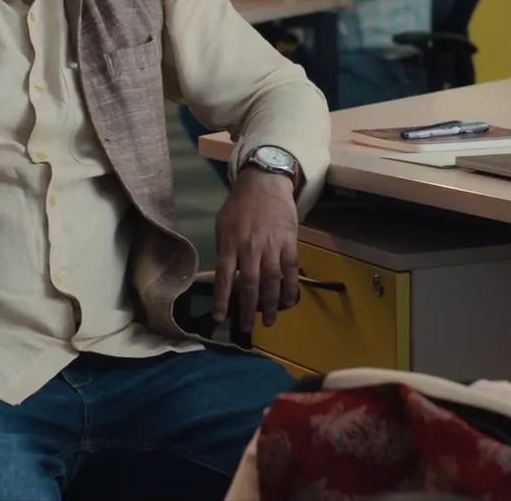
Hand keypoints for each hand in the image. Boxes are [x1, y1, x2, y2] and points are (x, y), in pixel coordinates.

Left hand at [214, 167, 301, 330]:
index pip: (224, 278)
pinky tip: (289, 301)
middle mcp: (250, 248)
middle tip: (248, 327)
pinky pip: (290, 270)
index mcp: (230, 244)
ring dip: (271, 304)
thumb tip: (225, 274)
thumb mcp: (223, 224)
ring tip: (270, 320)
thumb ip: (224, 249)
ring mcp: (271, 246)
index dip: (222, 300)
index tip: (220, 318)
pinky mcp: (289, 243)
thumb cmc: (240, 204)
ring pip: (271, 281)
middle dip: (248, 309)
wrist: (264, 182)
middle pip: (249, 285)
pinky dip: (290, 287)